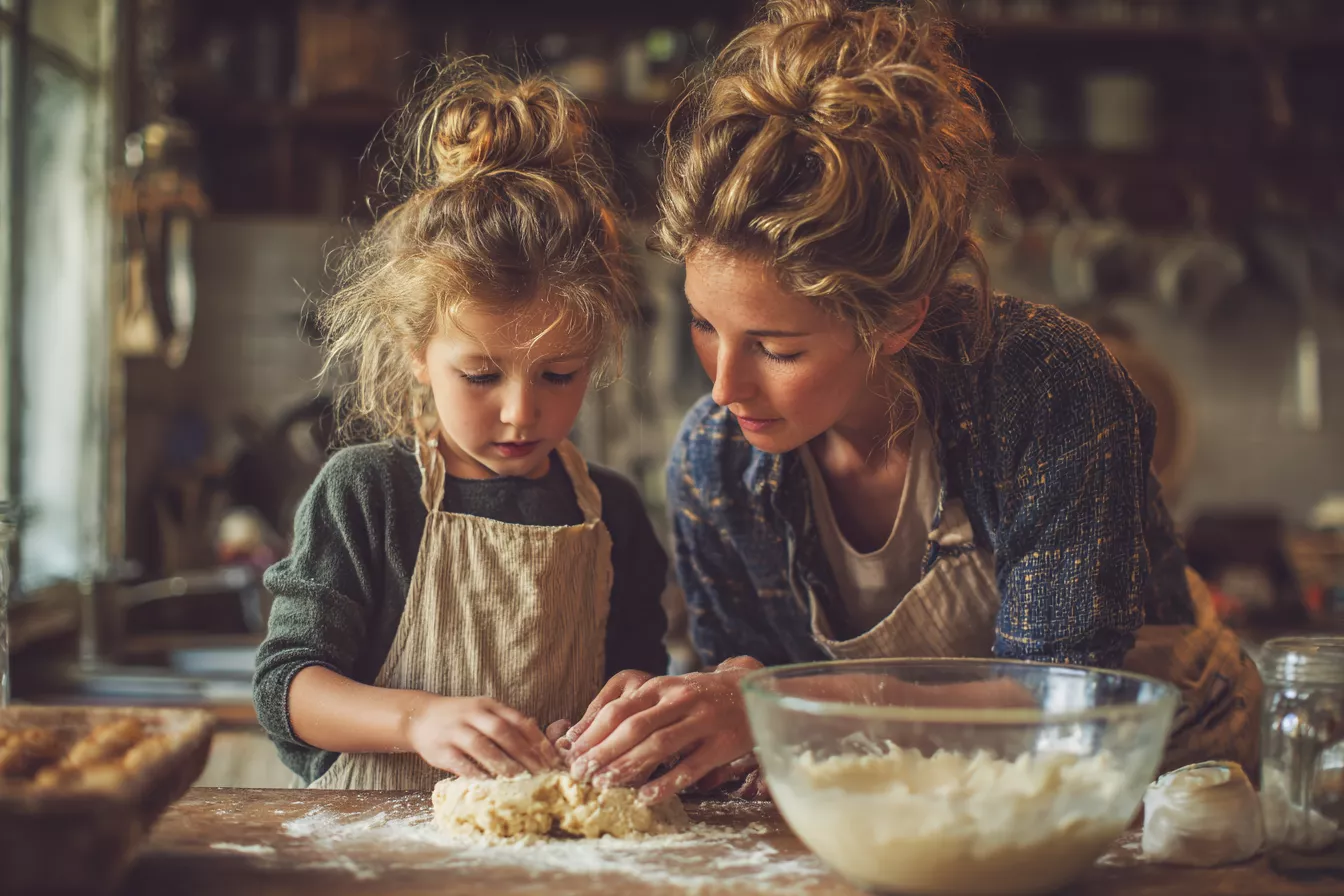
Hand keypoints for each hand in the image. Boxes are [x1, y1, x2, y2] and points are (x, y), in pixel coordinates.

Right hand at [405, 695, 560, 778]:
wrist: (420, 718)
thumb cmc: (460, 719)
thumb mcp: (484, 712)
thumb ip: (509, 722)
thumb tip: (541, 738)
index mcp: (488, 705)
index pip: (518, 720)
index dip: (537, 740)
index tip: (551, 759)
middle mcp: (472, 714)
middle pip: (503, 732)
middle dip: (525, 754)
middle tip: (542, 773)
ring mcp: (455, 731)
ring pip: (482, 746)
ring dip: (503, 764)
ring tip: (521, 780)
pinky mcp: (440, 749)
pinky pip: (461, 763)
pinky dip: (477, 774)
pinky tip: (491, 785)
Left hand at [566, 656, 763, 803]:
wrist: (750, 690)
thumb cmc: (700, 696)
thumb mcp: (669, 692)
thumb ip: (638, 709)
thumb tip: (592, 736)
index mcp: (662, 687)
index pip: (619, 711)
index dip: (594, 734)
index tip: (574, 755)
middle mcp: (681, 700)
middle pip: (634, 728)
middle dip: (603, 753)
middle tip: (581, 775)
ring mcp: (704, 721)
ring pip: (659, 746)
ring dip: (628, 767)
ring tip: (605, 785)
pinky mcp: (723, 743)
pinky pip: (690, 767)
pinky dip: (666, 783)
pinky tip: (646, 797)